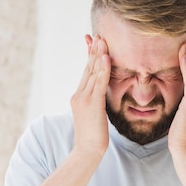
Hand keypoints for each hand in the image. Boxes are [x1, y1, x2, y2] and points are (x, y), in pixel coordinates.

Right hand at [70, 35, 110, 157]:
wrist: (86, 150)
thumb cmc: (92, 137)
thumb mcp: (92, 116)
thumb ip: (94, 103)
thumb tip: (100, 97)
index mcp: (78, 97)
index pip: (86, 72)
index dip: (90, 57)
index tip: (94, 43)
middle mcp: (79, 95)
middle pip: (87, 69)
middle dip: (94, 51)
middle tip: (99, 35)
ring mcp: (84, 98)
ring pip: (92, 72)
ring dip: (98, 55)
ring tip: (102, 40)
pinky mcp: (92, 104)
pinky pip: (99, 82)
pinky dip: (102, 68)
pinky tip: (106, 57)